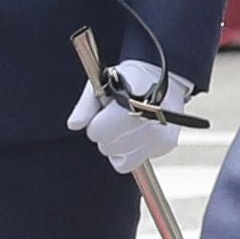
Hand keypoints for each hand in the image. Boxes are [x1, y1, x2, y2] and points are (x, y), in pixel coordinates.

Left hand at [74, 60, 197, 180]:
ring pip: (121, 159)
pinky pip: (136, 160)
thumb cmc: (128, 81)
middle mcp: (148, 120)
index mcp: (130, 101)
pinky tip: (137, 134)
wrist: (163, 78)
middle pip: (108, 146)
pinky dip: (132, 152)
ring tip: (126, 127)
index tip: (103, 115)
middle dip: (106, 135)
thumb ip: (85, 106)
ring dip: (118, 147)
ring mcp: (160, 134)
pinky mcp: (166, 145)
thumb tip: (73, 125)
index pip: (98, 131)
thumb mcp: (102, 85)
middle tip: (115, 120)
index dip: (96, 124)